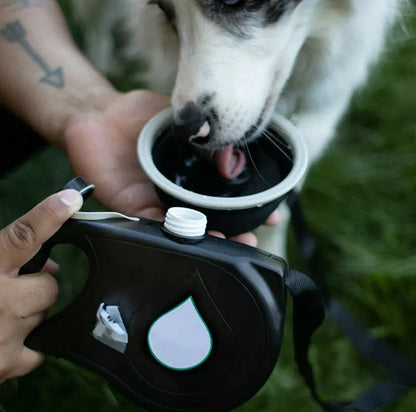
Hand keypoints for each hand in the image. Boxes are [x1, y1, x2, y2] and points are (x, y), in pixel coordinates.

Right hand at [0, 189, 81, 381]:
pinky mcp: (8, 362)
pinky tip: (4, 341)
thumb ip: (0, 255)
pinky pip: (40, 347)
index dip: (50, 215)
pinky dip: (27, 344)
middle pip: (49, 285)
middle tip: (13, 290)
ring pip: (44, 314)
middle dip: (37, 286)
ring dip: (29, 313)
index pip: (24, 235)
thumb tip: (40, 257)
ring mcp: (5, 333)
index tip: (71, 200)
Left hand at [63, 89, 277, 245]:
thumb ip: (210, 136)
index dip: (251, 205)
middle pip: (212, 217)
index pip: (229, 193)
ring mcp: (158, 200)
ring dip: (208, 238)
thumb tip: (235, 161)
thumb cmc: (142, 113)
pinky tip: (192, 238)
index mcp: (196, 171)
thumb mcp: (184, 117)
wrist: (98, 115)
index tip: (273, 212)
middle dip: (234, 231)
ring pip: (187, 227)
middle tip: (252, 239)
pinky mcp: (133, 207)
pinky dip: (172, 232)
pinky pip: (154, 224)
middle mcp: (180, 190)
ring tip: (228, 245)